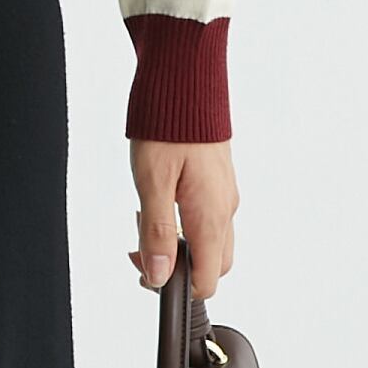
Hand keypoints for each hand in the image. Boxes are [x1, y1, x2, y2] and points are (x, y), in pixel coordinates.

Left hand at [127, 138, 237, 298]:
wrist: (186, 78)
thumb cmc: (168, 124)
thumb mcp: (151, 181)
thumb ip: (156, 233)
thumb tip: (158, 277)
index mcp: (211, 216)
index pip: (207, 280)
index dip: (177, 288)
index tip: (146, 273)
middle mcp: (225, 208)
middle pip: (212, 264)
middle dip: (179, 268)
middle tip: (141, 248)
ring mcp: (225, 191)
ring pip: (210, 239)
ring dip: (181, 242)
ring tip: (146, 215)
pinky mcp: (218, 176)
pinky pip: (209, 214)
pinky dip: (186, 220)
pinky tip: (162, 197)